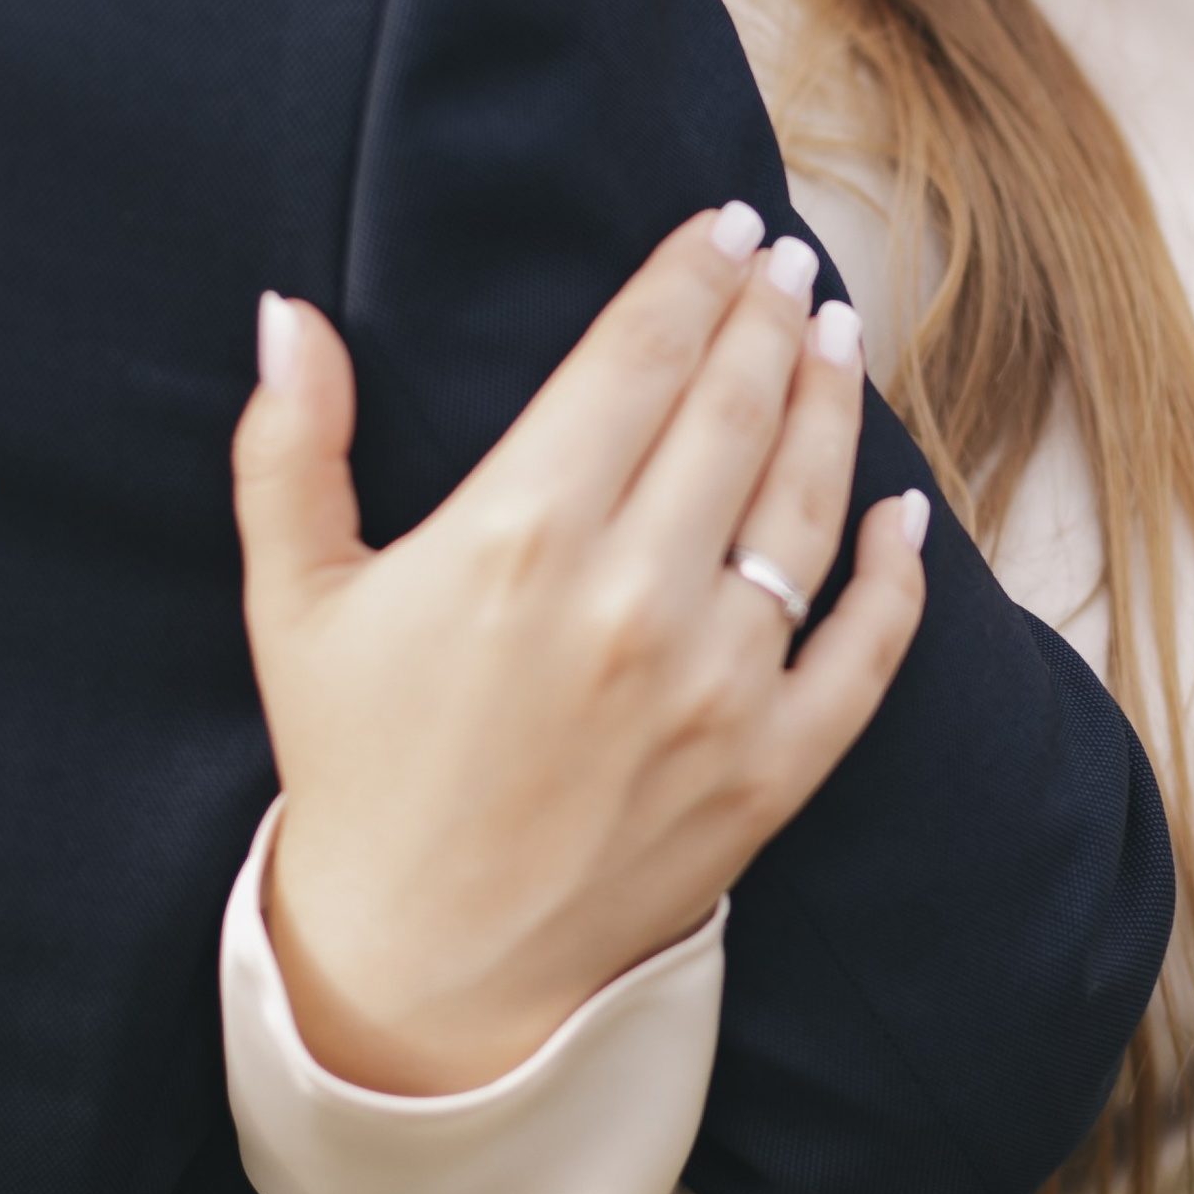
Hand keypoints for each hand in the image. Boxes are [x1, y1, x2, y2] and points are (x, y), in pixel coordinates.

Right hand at [231, 201, 928, 1095]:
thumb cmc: (356, 768)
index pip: (637, 358)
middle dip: (769, 315)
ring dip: (832, 402)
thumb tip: (290, 315)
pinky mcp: (774, 765)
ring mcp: (717, 684)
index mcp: (517, 537)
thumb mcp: (295, 602)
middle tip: (788, 262)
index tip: (722, 227)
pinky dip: (898, 571)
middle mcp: (631, 598)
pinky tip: (904, 508)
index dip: (690, 277)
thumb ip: (289, 450)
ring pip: (807, 502)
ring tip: (834, 336)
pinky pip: (868, 647)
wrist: (424, 966)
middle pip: (733, 407)